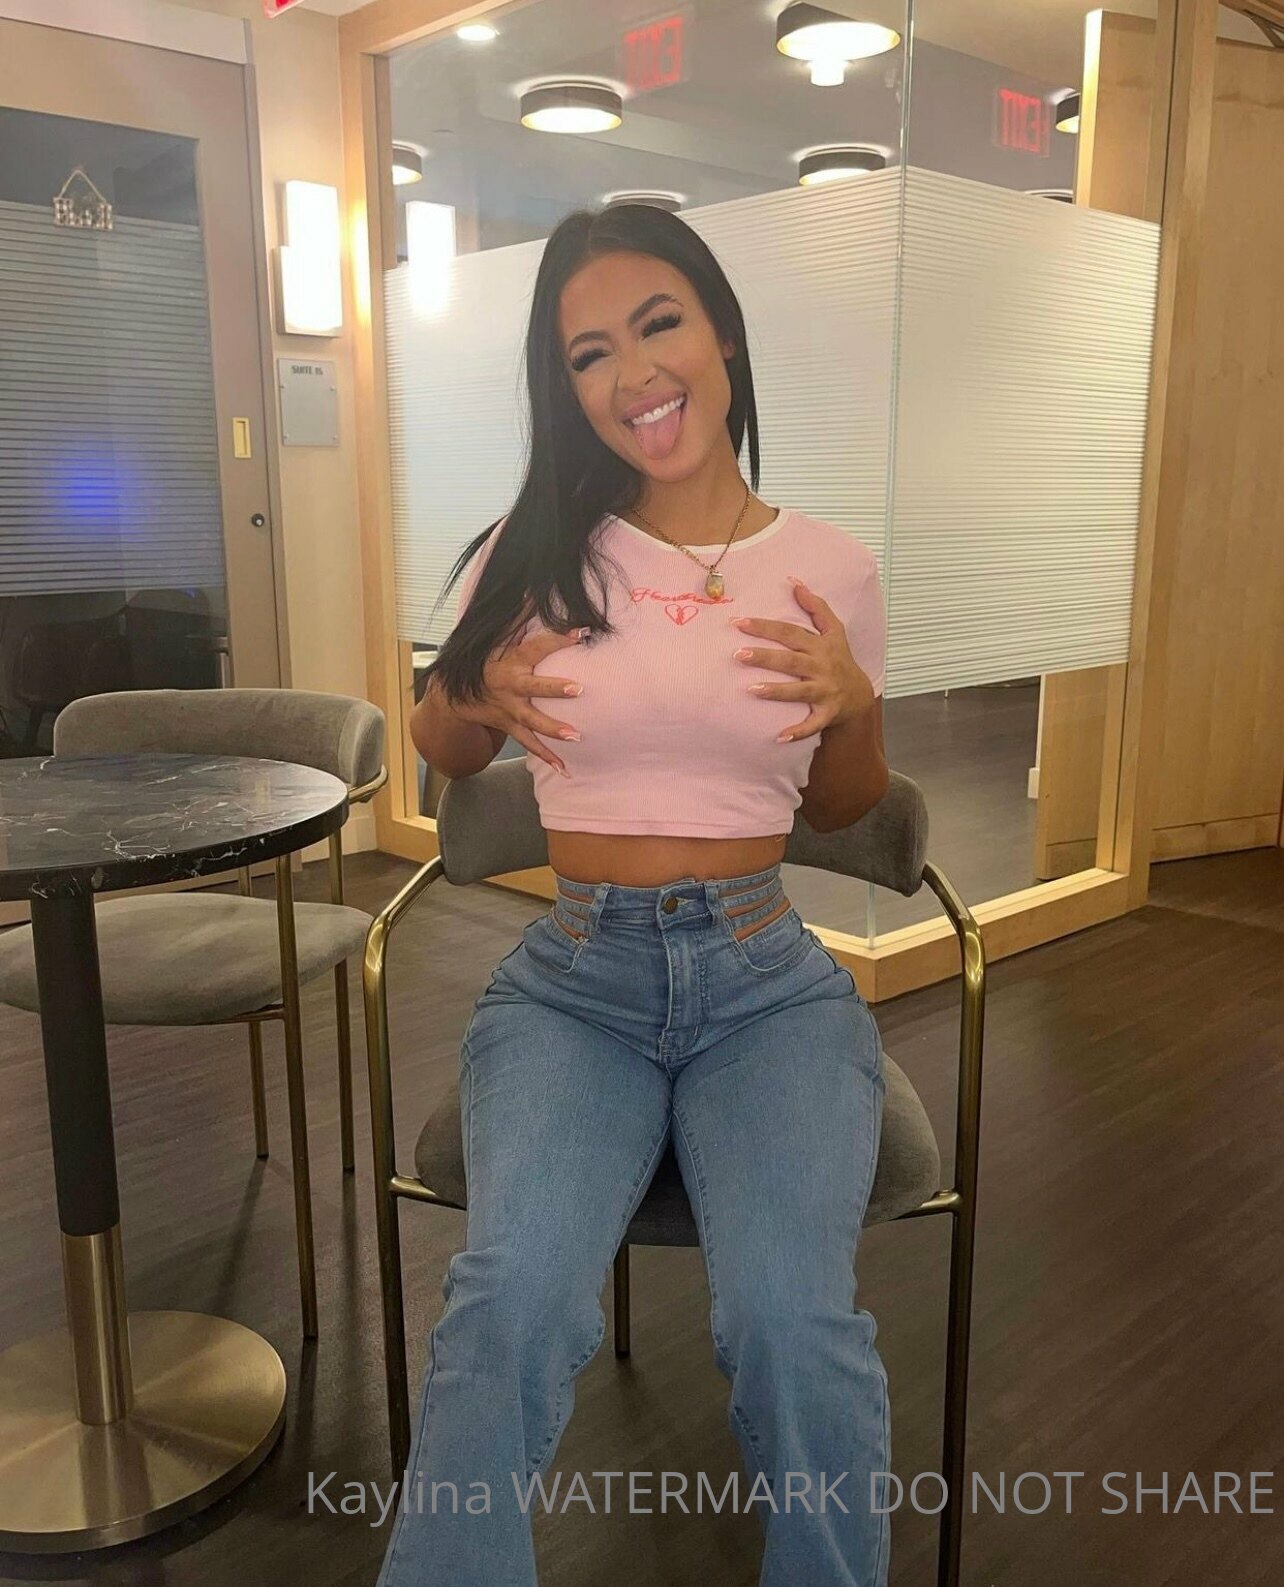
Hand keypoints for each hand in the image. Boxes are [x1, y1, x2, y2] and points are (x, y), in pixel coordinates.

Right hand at [452, 627, 586, 775]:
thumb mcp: (496, 638)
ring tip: (576, 736)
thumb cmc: (485, 661)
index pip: (537, 647)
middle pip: (533, 688)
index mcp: (511, 661)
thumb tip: (533, 591)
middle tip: (578, 690)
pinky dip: (547, 758)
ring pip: (532, 722)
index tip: (582, 632)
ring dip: (553, 730)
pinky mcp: (511, 727)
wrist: (455, 695)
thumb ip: (517, 618)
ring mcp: (510, 710)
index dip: (558, 639)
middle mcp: (510, 687)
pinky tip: (566, 770)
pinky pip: (530, 745)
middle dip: (554, 689)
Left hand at [731, 579, 874, 742]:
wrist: (860, 695)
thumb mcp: (834, 630)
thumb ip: (815, 606)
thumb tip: (794, 581)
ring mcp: (825, 691)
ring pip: (799, 692)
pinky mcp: (827, 713)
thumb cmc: (840, 659)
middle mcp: (822, 667)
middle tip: (738, 654)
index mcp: (819, 645)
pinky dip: (798, 732)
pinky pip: (812, 724)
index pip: (789, 632)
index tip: (739, 622)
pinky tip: (778, 738)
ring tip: (752, 690)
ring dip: (776, 691)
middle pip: (791, 660)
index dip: (765, 626)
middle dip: (765, 657)